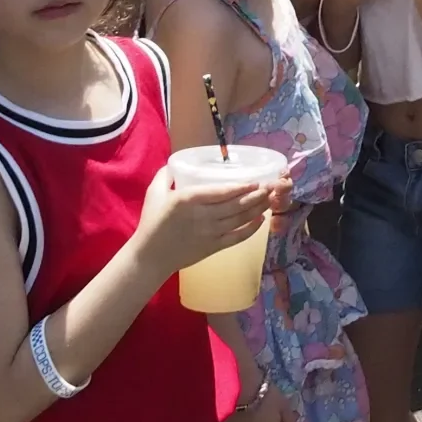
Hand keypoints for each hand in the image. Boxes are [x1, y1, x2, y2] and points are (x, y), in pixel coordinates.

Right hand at [135, 165, 275, 279]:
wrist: (149, 257)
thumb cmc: (152, 223)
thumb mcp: (154, 193)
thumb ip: (166, 175)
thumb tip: (176, 164)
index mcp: (188, 200)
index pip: (220, 192)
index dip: (240, 187)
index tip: (255, 181)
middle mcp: (203, 216)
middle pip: (235, 205)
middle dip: (257, 196)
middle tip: (272, 187)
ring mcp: (210, 233)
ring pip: (239, 219)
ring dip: (257, 209)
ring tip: (270, 199)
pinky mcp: (213, 247)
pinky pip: (237, 238)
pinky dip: (251, 229)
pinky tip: (260, 220)